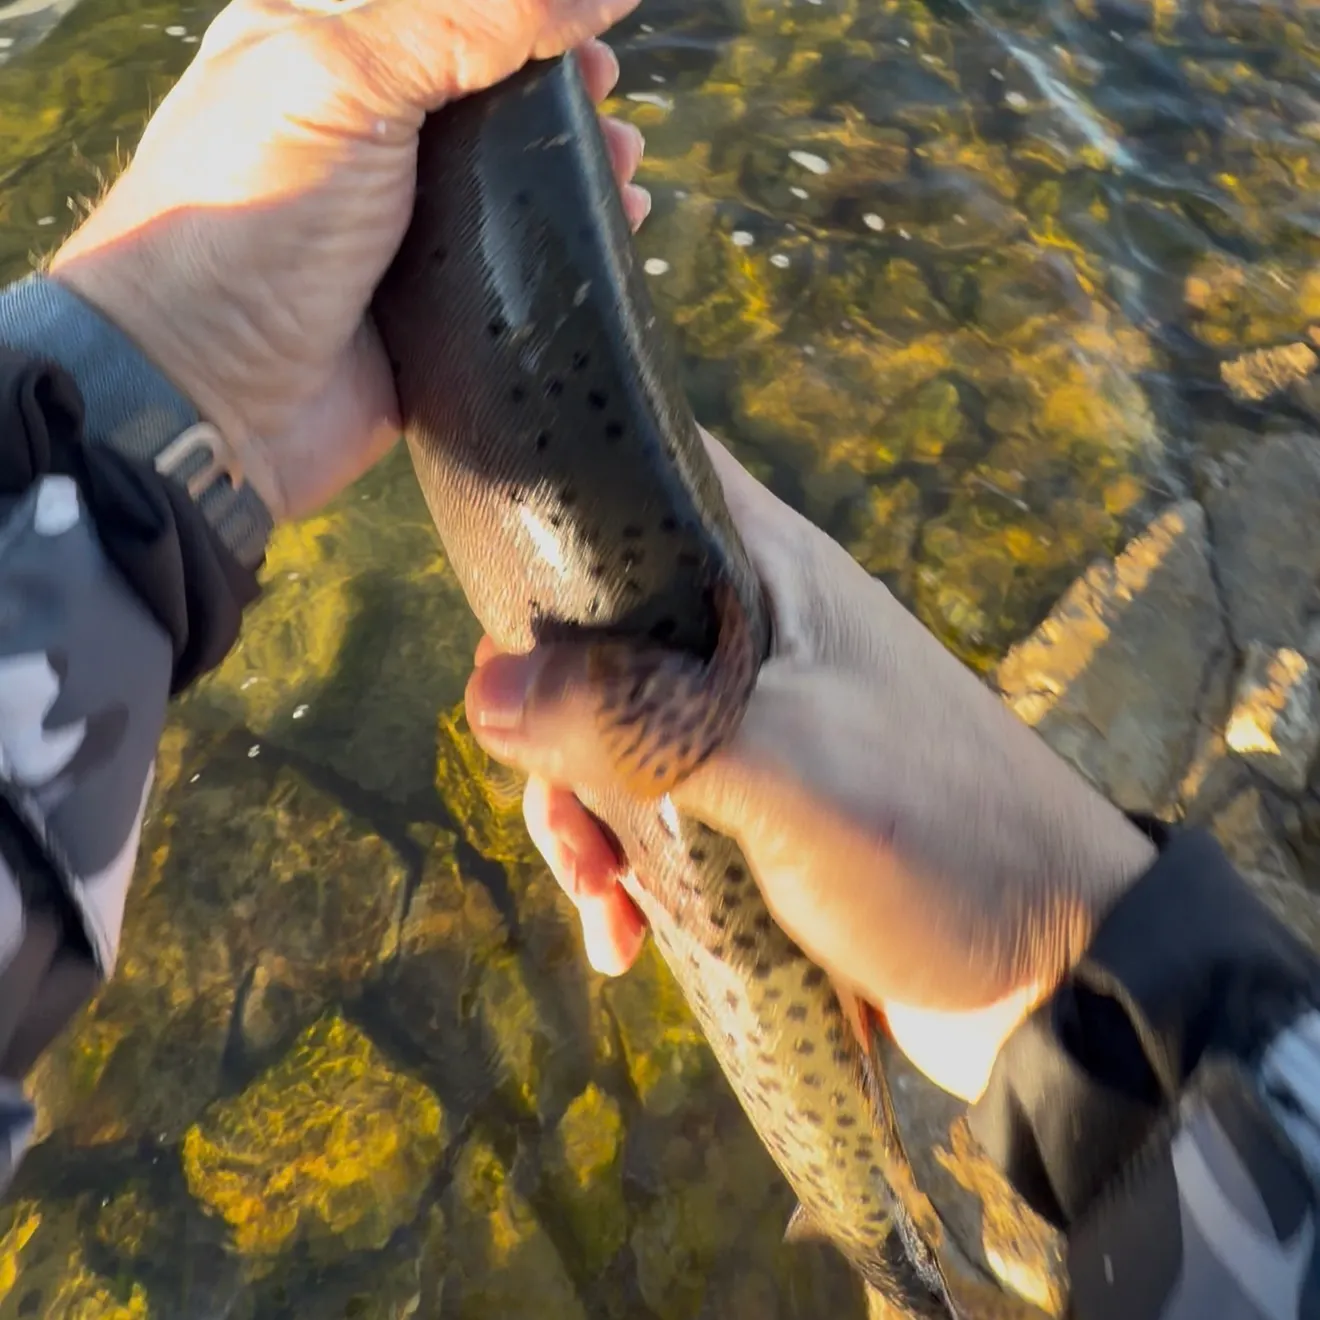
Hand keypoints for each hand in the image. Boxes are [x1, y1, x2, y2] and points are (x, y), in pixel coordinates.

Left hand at [48, 0, 645, 522]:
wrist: (211, 398)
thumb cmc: (248, 221)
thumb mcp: (340, 82)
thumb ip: (462, 22)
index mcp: (321, 54)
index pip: (446, 12)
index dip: (521, 12)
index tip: (593, 25)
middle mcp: (361, 138)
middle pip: (487, 95)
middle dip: (558, 91)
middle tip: (606, 101)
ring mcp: (397, 231)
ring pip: (508, 183)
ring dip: (574, 169)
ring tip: (621, 171)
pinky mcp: (428, 312)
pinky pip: (513, 272)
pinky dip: (564, 251)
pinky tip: (607, 235)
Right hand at [465, 433, 1157, 1100]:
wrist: (1054, 975)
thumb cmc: (937, 839)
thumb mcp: (785, 771)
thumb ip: (636, 721)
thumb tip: (484, 690)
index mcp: (766, 577)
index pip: (640, 487)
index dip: (554, 522)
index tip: (499, 603)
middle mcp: (751, 637)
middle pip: (599, 637)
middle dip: (553, 729)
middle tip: (568, 817)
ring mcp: (752, 728)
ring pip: (613, 739)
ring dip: (583, 821)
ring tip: (602, 901)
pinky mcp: (755, 813)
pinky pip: (652, 820)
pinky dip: (624, 875)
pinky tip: (625, 942)